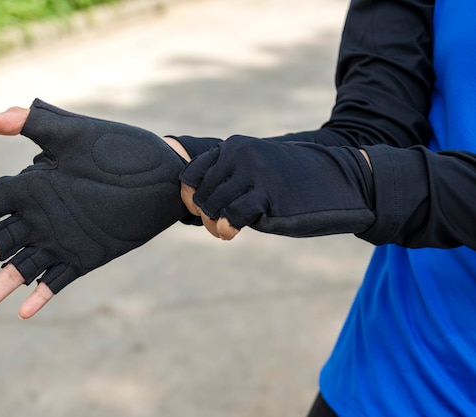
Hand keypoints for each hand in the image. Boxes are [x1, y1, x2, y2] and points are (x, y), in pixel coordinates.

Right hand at [0, 99, 188, 320]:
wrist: (165, 176)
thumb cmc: (122, 149)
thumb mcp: (76, 133)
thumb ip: (34, 122)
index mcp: (32, 186)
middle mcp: (40, 216)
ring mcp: (61, 239)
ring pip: (17, 269)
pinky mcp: (85, 256)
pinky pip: (56, 280)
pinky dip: (39, 295)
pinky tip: (23, 312)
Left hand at [179, 135, 375, 239]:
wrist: (338, 181)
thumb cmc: (291, 181)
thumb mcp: (255, 169)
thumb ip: (227, 179)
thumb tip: (191, 202)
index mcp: (232, 146)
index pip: (191, 174)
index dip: (191, 197)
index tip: (203, 210)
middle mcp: (238, 155)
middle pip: (199, 194)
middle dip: (204, 215)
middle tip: (218, 226)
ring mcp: (253, 173)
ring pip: (211, 206)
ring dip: (214, 225)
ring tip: (225, 231)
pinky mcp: (267, 195)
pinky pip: (231, 216)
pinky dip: (226, 229)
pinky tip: (232, 233)